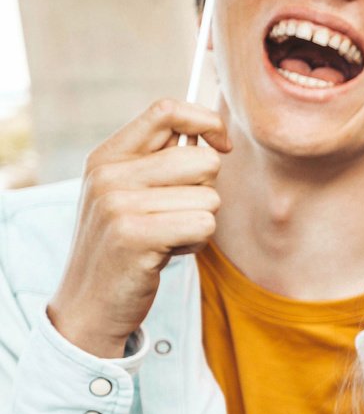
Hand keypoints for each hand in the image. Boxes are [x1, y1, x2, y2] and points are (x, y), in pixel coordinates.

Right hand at [46, 100, 229, 357]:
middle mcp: (109, 174)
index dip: (207, 122)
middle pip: (202, 159)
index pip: (166, 110)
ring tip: (168, 236)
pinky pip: (204, 224)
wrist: (90, 303)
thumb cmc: (125, 244)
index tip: (222, 145)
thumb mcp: (129, 193)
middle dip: (207, 190)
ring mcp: (118, 204)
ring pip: (209, 197)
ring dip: (201, 222)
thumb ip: (161, 160)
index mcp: (108, 156)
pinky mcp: (134, 235)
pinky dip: (197, 242)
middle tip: (178, 214)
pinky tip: (168, 252)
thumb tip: (212, 133)